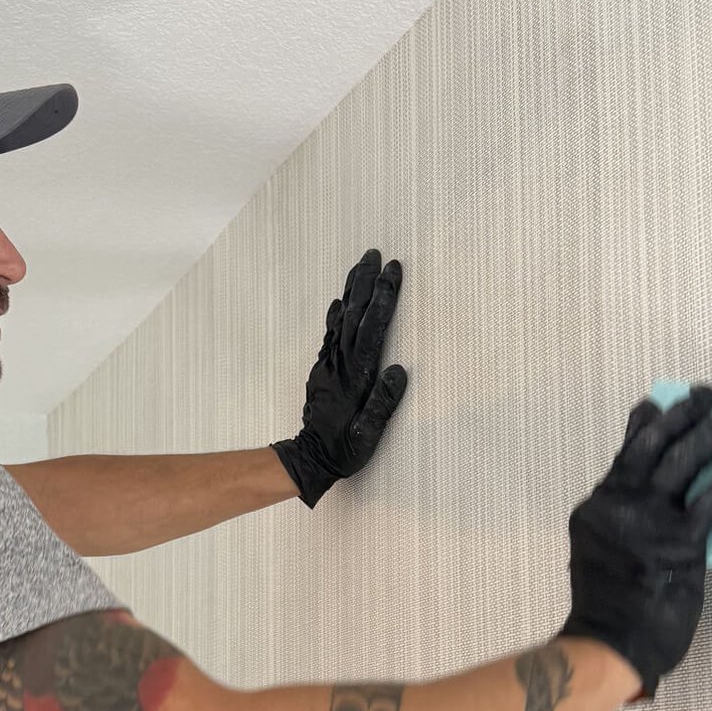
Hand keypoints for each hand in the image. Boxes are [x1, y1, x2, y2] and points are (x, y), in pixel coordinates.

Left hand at [271, 249, 409, 508]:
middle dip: (366, 282)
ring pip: (341, 318)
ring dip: (351, 291)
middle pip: (354, 314)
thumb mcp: (370, 433)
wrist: (310, 457)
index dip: (384, 298)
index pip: (373, 327)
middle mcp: (341, 362)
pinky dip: (336, 314)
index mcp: (357, 374)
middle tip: (374, 253)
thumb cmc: (346, 448)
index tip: (393, 271)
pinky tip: (339, 302)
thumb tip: (401, 371)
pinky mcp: (323, 369)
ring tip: (361, 266)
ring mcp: (330, 363)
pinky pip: (330, 333)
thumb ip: (384, 402)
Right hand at [555, 384, 711, 699]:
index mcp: (597, 507)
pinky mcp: (681, 541)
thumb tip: (660, 499)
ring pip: (684, 460)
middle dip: (682, 415)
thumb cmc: (611, 607)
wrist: (611, 644)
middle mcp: (619, 504)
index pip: (625, 455)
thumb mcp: (604, 552)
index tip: (655, 403)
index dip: (643, 425)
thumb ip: (626, 521)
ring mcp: (649, 520)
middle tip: (704, 395)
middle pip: (654, 446)